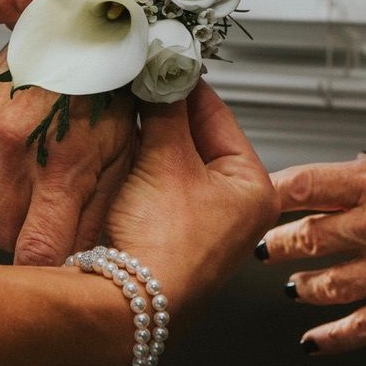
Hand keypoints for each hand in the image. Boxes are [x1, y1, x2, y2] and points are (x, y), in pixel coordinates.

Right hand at [0, 51, 137, 264]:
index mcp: (61, 166)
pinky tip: (3, 168)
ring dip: (3, 207)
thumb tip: (84, 260)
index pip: (36, 253)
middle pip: (1, 237)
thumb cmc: (109, 89)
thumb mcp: (122, 153)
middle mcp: (13, 152)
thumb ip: (100, 211)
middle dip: (26, 234)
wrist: (77, 28)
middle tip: (49, 211)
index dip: (44, 267)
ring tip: (32, 178)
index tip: (55, 258)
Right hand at [106, 82, 279, 311]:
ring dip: (144, 137)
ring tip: (121, 108)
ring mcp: (198, 223)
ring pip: (168, 160)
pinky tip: (112, 147)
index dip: (184, 85)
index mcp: (253, 188)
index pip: (219, 115)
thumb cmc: (163, 244)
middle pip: (193, 137)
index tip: (161, 61)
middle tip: (135, 82)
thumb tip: (164, 69)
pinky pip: (150, 185)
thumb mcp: (166, 160)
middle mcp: (232, 208)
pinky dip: (133, 165)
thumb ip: (166, 108)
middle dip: (161, 111)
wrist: (125, 304)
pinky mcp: (165, 234)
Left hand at [259, 149, 365, 354]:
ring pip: (324, 283)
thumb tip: (344, 174)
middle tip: (260, 246)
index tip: (253, 195)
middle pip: (304, 236)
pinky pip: (363, 326)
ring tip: (290, 285)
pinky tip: (312, 340)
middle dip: (273, 244)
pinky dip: (331, 336)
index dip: (270, 191)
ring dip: (299, 286)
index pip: (305, 184)